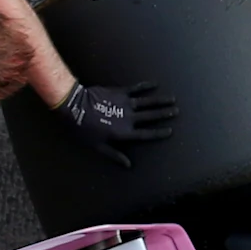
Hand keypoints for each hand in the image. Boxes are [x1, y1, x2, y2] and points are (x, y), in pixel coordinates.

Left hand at [58, 82, 176, 167]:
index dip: (159, 133)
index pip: (146, 134)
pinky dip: (145, 86)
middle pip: (151, 116)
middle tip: (176, 112)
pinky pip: (136, 89)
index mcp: (124, 132)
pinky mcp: (120, 92)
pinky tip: (155, 84)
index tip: (170, 131)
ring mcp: (126, 103)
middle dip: (165, 114)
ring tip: (173, 99)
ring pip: (148, 102)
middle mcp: (129, 118)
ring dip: (161, 101)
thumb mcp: (97, 146)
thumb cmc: (84, 129)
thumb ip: (114, 155)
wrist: (74, 106)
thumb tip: (128, 165)